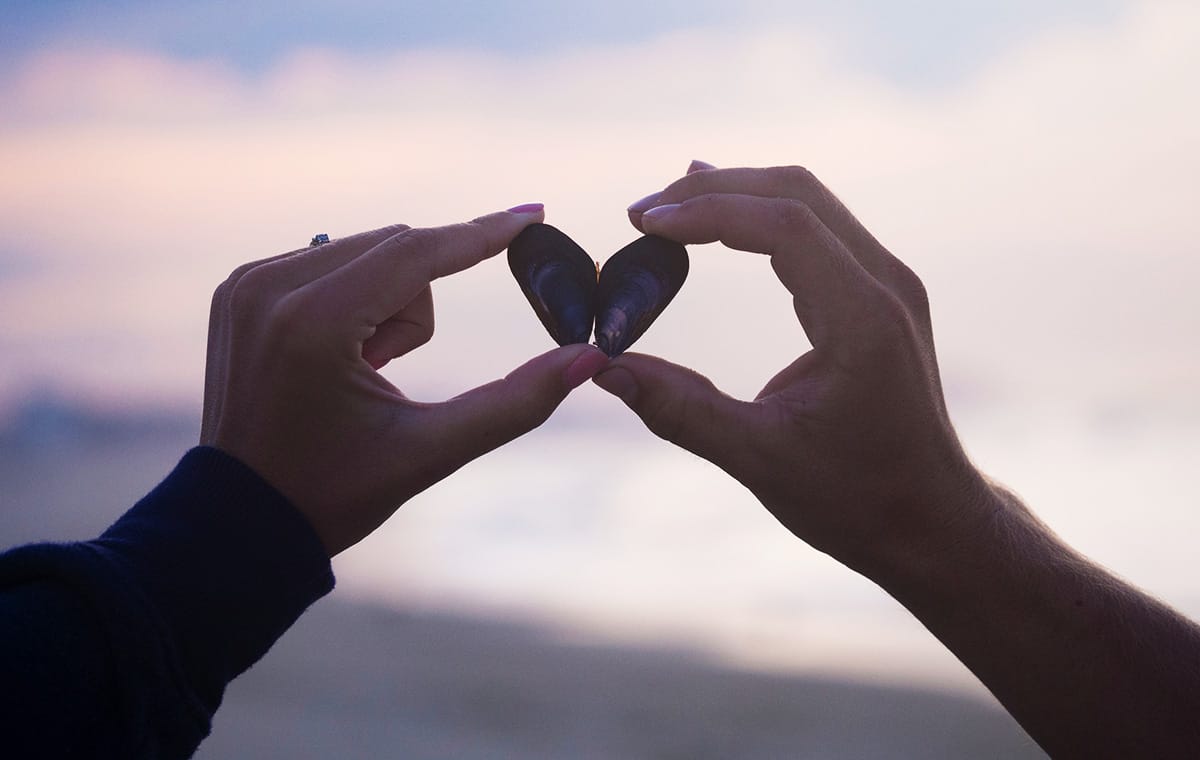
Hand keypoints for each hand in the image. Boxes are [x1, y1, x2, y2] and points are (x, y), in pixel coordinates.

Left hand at [201, 207, 608, 555]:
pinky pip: (329, 261)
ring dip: (386, 303)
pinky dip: (352, 300)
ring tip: (359, 372)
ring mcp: (246, 284)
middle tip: (385, 372)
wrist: (241, 520)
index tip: (535, 214)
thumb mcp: (431, 452)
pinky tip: (332, 360)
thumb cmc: (334, 492)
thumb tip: (589, 358)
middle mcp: (269, 287)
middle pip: (396, 248)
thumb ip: (515, 403)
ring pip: (367, 251)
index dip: (483, 234)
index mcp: (312, 325)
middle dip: (416, 308)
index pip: (416, 252)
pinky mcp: (238, 287)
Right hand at [596, 164, 990, 576]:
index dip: (708, 211)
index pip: (785, 224)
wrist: (929, 520)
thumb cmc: (855, 498)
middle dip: (714, 189)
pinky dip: (763, 217)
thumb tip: (602, 369)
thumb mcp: (758, 459)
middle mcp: (886, 286)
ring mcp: (890, 285)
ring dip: (737, 196)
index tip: (644, 223)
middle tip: (641, 212)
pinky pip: (819, 229)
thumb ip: (679, 409)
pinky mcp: (880, 296)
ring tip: (667, 207)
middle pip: (797, 193)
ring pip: (809, 203)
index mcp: (864, 320)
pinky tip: (722, 222)